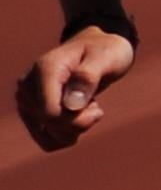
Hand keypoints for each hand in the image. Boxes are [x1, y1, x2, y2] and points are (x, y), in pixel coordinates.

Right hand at [15, 26, 132, 151]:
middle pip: (50, 126)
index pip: (50, 114)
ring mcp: (26, 100)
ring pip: (46, 137)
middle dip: (79, 124)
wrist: (97, 48)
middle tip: (93, 105)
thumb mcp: (105, 59)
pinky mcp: (31, 111)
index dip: (77, 120)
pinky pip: (45, 140)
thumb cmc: (104, 51)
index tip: (97, 107)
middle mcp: (28, 86)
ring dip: (73, 131)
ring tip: (83, 109)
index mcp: (44, 71)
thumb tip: (71, 105)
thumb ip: (88, 78)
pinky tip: (75, 118)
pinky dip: (65, 135)